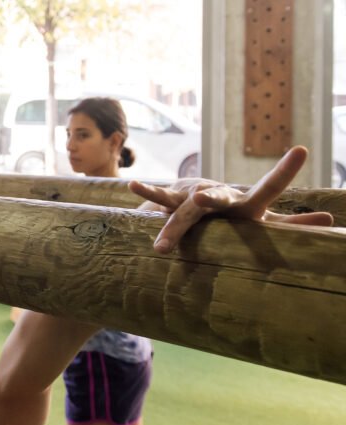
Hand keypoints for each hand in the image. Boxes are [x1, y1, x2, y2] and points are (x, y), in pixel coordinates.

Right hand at [129, 146, 334, 253]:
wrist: (197, 199)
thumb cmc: (236, 217)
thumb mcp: (265, 223)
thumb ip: (293, 224)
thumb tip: (329, 219)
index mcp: (245, 202)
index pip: (268, 187)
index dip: (284, 172)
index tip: (301, 150)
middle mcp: (220, 194)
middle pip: (216, 199)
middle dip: (210, 199)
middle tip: (202, 200)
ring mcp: (193, 196)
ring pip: (182, 210)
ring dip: (172, 223)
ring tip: (162, 239)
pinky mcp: (172, 201)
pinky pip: (159, 199)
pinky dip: (147, 192)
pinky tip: (132, 185)